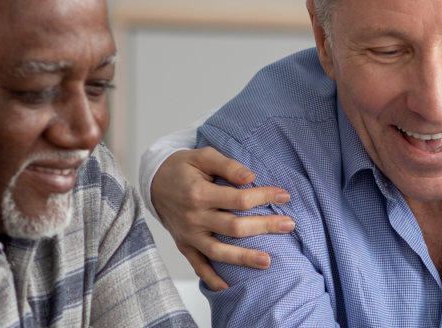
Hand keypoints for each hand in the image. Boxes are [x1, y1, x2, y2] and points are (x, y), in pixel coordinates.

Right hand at [149, 146, 295, 290]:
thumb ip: (227, 166)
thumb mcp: (202, 156)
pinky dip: (212, 279)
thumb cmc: (182, 168)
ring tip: (268, 262)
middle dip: (265, 226)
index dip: (264, 196)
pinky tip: (229, 286)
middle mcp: (194, 218)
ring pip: (219, 252)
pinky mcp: (184, 245)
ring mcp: (189, 235)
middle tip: (289, 225)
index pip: (239, 199)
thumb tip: (250, 177)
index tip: (284, 195)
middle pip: (234, 227)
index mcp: (199, 194)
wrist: (153, 182)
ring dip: (244, 258)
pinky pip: (198, 266)